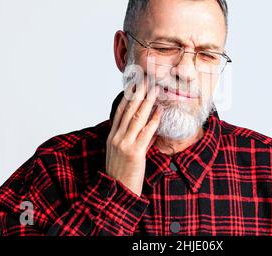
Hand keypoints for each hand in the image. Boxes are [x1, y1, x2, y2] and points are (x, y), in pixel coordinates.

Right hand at [105, 78, 162, 196]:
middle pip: (128, 110)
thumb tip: (149, 130)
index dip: (128, 96)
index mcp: (112, 136)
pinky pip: (145, 132)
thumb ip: (135, 140)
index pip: (120, 111)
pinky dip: (153, 120)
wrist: (118, 192)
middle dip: (138, 93)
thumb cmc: (122, 174)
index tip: (135, 84)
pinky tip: (159, 111)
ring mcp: (124, 144)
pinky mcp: (134, 152)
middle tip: (146, 80)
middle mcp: (116, 137)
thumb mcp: (124, 154)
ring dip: (147, 102)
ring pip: (136, 118)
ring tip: (154, 90)